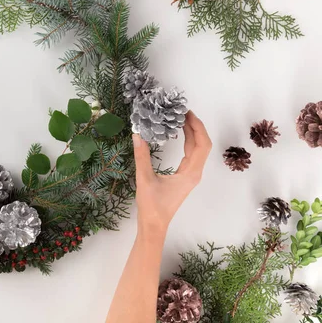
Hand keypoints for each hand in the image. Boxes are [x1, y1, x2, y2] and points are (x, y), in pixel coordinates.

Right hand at [133, 111, 211, 234]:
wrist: (154, 226)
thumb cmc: (152, 206)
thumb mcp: (145, 179)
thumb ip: (141, 156)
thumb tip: (137, 135)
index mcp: (191, 173)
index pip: (202, 144)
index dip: (197, 126)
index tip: (187, 113)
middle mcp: (194, 173)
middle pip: (202, 145)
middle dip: (195, 126)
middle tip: (182, 112)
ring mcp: (190, 175)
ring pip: (197, 150)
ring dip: (192, 133)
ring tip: (181, 119)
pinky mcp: (184, 178)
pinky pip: (191, 155)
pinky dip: (188, 142)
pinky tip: (178, 135)